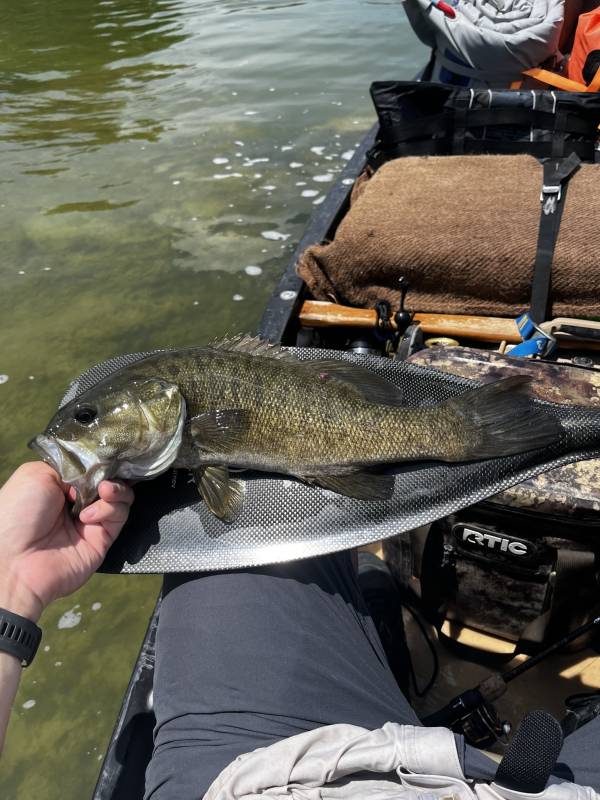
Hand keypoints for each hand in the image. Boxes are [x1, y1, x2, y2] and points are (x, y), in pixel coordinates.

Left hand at [0, 462, 133, 621]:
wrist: (15, 559)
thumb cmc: (18, 512)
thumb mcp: (37, 474)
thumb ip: (73, 466)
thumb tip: (96, 476)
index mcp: (60, 485)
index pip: (91, 467)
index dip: (101, 461)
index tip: (108, 454)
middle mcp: (77, 502)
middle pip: (110, 479)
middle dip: (112, 472)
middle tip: (106, 474)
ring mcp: (91, 521)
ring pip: (121, 496)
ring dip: (116, 488)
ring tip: (103, 490)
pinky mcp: (103, 539)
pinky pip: (119, 515)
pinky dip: (109, 509)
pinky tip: (88, 515)